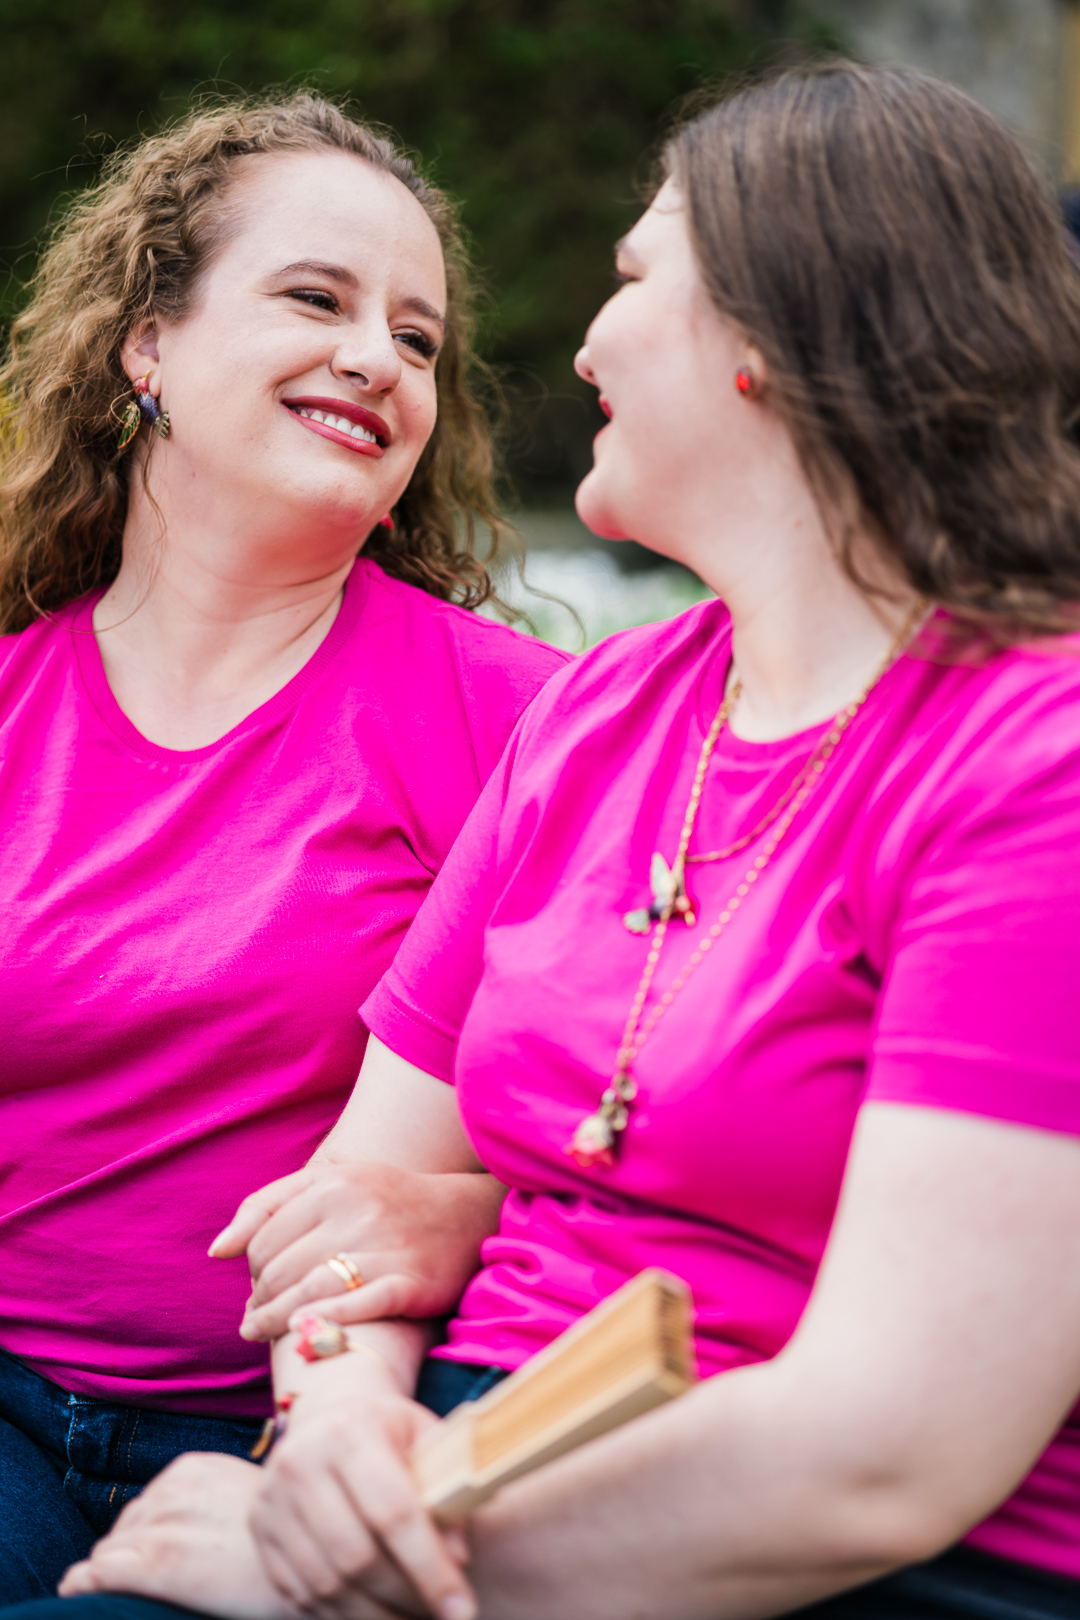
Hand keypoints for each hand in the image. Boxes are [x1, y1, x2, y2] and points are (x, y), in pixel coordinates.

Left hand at [59, 1453, 295, 1619]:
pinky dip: (85, 1585)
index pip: (145, 1508)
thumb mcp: (246, 1505)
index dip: (149, 1541)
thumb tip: (178, 1531)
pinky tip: (80, 1594)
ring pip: (107, 1554)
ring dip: (111, 1576)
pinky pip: (98, 1573)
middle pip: (124, 1530)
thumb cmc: (287, 1543)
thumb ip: (205, 1505)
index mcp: (193, 1468)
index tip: (167, 1567)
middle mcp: (174, 1488)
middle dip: (129, 1558)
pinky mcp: (157, 1563)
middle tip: (158, 1585)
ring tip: (134, 1595)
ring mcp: (165, 1524)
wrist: (313, 1566)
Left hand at [211, 1161, 504, 1342]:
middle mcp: (356, 1211)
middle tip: (255, 1319)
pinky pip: (355, 1308)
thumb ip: (270, 1206)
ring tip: (261, 1334)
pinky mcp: (410, 1282)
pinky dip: (323, 1323)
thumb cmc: (388, 1201)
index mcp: (332, 1183)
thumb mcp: (331, 1184)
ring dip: (275, 1322)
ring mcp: (385, 1247)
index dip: (251, 1272)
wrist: (467, 1215)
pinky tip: (304, 1334)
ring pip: (308, 1294)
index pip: (264, 1241)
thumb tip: (218, 1250)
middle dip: (258, 1301)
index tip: (256, 1288)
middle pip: (280, 1271)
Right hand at [252, 1372, 475, 1619]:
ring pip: (327, 1585)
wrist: (328, 1416)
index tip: (462, 1609)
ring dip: (374, 1617)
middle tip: (439, 1615)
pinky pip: (299, 1594)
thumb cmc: (388, 1431)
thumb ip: (447, 1489)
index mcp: (349, 1432)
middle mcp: (300, 1463)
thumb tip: (456, 1557)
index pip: (394, 1513)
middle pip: (357, 1557)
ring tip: (410, 1618)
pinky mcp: (259, 1531)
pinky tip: (374, 1614)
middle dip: (405, 1597)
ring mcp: (272, 1500)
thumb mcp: (425, 1440)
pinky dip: (340, 1616)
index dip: (431, 1568)